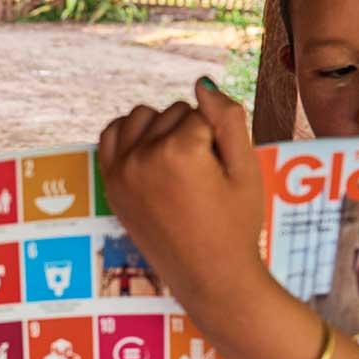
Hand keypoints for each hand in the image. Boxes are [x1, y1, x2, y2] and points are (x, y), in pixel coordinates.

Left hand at [97, 81, 267, 314]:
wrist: (210, 276)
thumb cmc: (236, 225)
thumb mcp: (246, 170)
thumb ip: (228, 119)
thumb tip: (201, 83)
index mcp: (179, 151)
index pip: (204, 113)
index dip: (221, 137)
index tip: (222, 170)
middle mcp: (143, 156)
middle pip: (173, 112)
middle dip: (192, 133)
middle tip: (204, 174)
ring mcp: (121, 170)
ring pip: (142, 117)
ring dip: (161, 128)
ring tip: (179, 160)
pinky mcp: (111, 183)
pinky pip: (112, 135)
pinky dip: (130, 134)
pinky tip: (150, 151)